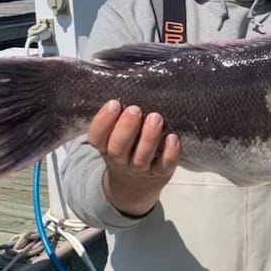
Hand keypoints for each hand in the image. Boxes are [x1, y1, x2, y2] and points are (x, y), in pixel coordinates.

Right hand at [88, 100, 180, 216]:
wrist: (134, 186)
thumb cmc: (126, 150)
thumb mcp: (113, 138)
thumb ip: (117, 119)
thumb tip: (127, 84)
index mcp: (106, 148)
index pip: (96, 138)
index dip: (102, 122)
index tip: (114, 103)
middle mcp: (121, 160)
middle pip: (118, 148)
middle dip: (126, 128)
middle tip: (134, 110)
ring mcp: (140, 169)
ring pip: (142, 157)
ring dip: (148, 137)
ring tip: (155, 117)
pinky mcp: (160, 173)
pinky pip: (164, 166)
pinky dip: (170, 153)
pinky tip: (173, 138)